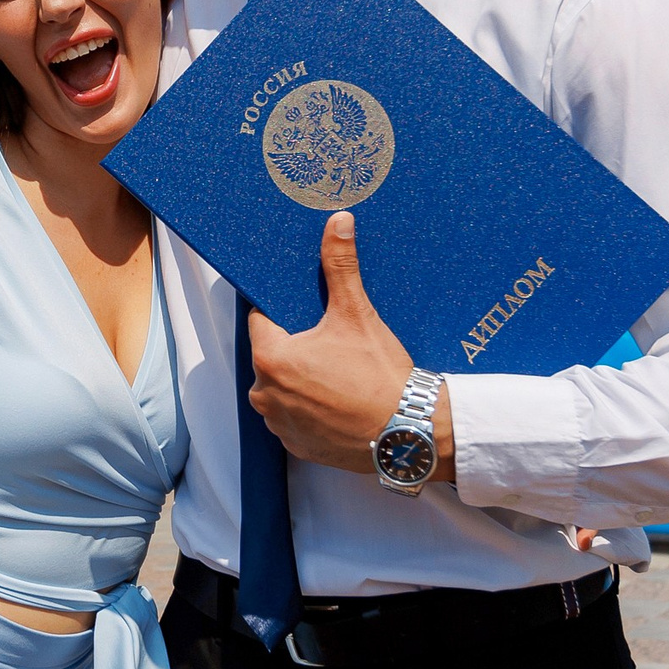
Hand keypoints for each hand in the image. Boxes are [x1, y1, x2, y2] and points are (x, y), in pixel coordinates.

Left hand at [246, 211, 452, 479]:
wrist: (408, 432)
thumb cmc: (379, 377)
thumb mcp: (357, 314)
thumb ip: (340, 266)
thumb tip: (338, 223)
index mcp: (272, 358)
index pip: (260, 321)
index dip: (282, 312)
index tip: (303, 311)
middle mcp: (266, 395)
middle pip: (271, 356)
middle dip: (295, 347)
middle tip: (330, 342)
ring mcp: (279, 424)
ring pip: (281, 389)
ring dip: (301, 380)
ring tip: (337, 373)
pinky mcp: (296, 445)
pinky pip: (294, 418)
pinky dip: (310, 409)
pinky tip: (337, 400)